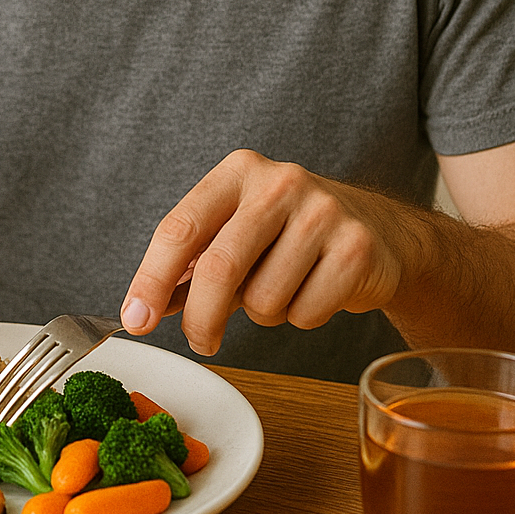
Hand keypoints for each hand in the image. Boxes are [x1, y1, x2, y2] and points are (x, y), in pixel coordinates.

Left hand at [119, 150, 412, 356]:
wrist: (379, 230)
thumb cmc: (290, 234)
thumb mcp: (236, 231)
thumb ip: (191, 265)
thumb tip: (142, 307)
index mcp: (238, 172)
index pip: (180, 228)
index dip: (151, 279)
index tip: (135, 319)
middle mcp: (280, 183)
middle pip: (219, 268)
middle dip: (201, 319)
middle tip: (202, 342)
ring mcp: (322, 213)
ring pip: (264, 299)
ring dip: (265, 313)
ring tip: (284, 287)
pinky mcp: (356, 247)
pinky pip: (305, 313)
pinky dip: (302, 317)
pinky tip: (316, 290)